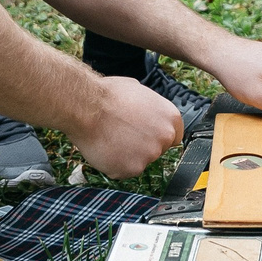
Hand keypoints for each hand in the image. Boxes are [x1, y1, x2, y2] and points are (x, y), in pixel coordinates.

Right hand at [70, 74, 186, 177]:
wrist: (87, 107)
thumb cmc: (108, 95)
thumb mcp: (139, 90)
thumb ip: (150, 107)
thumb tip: (147, 111)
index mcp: (171, 118)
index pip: (174, 136)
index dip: (157, 136)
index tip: (145, 135)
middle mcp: (165, 138)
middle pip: (157, 150)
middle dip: (143, 146)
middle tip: (123, 135)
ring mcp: (150, 155)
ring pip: (140, 161)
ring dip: (127, 155)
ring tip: (110, 138)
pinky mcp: (132, 169)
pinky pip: (124, 170)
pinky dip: (114, 164)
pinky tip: (105, 148)